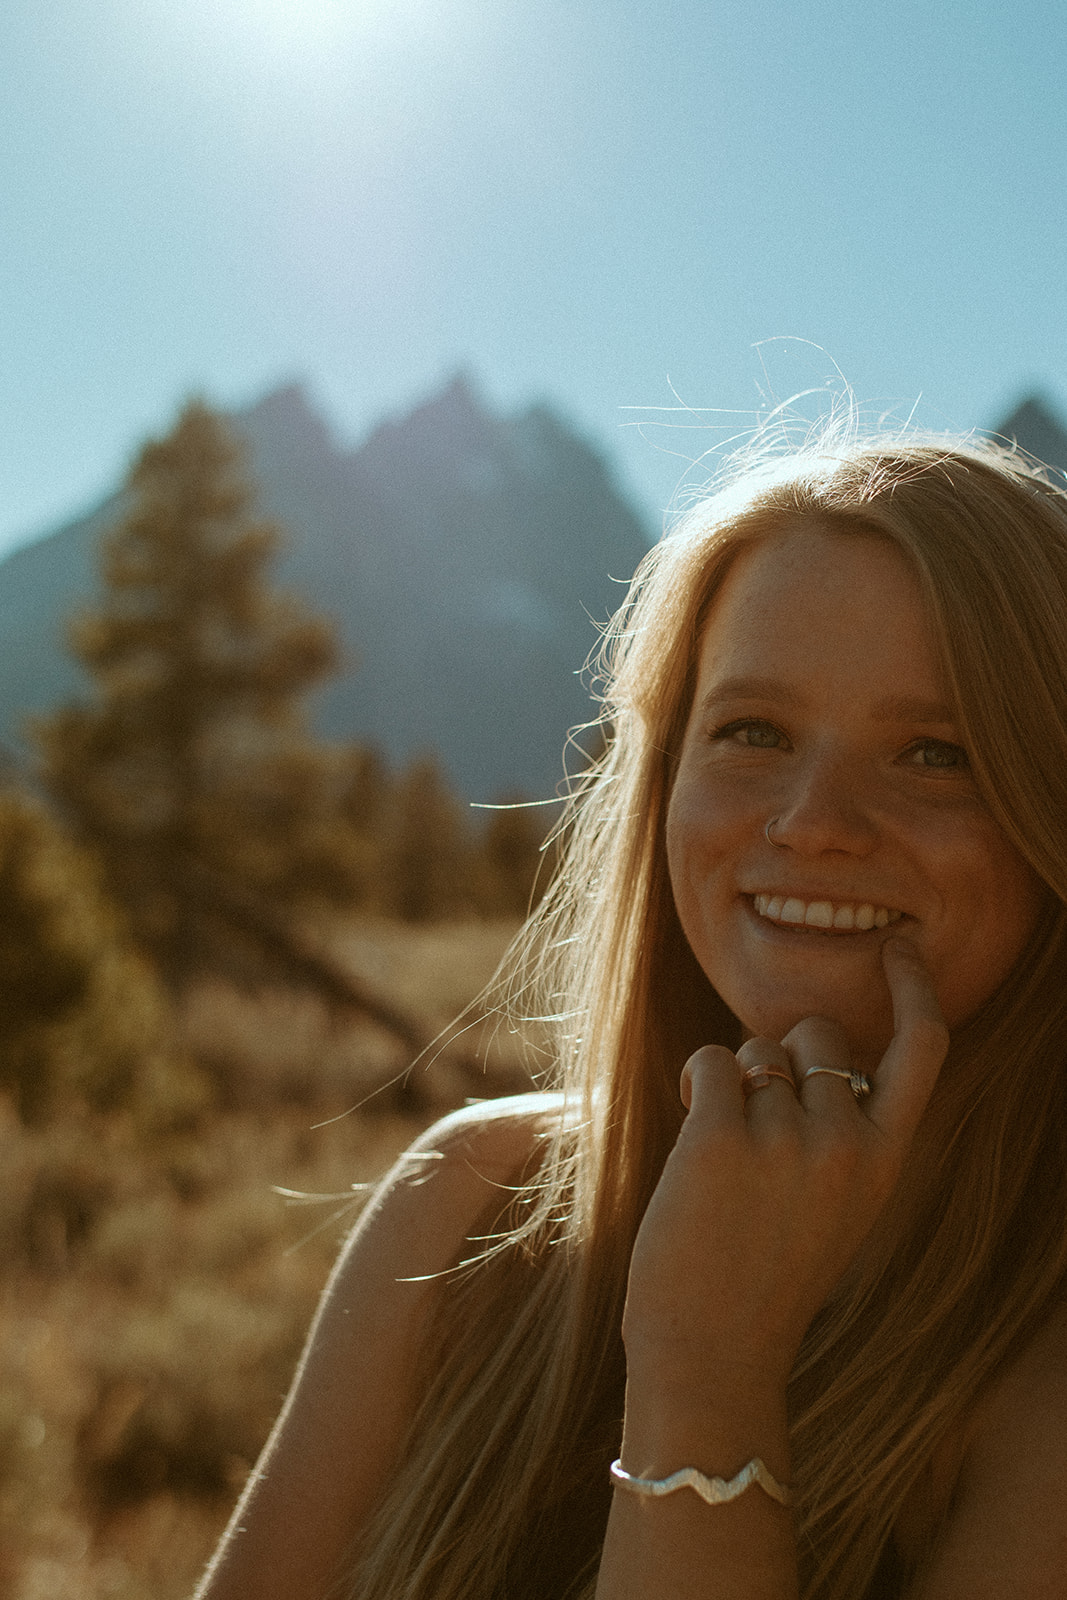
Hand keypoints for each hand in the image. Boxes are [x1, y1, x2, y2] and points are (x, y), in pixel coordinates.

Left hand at [621, 938, 948, 1402]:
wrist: (713, 1354)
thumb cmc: (764, 1275)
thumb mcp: (837, 1205)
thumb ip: (839, 1132)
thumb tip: (798, 1052)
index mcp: (886, 1160)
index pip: (924, 1051)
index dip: (914, 988)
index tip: (899, 946)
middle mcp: (848, 1143)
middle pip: (816, 1034)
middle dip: (783, 1054)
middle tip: (758, 1122)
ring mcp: (786, 1141)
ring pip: (756, 1051)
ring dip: (733, 1084)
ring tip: (725, 1156)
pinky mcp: (721, 1139)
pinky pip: (712, 1062)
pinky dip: (698, 1082)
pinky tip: (694, 1133)